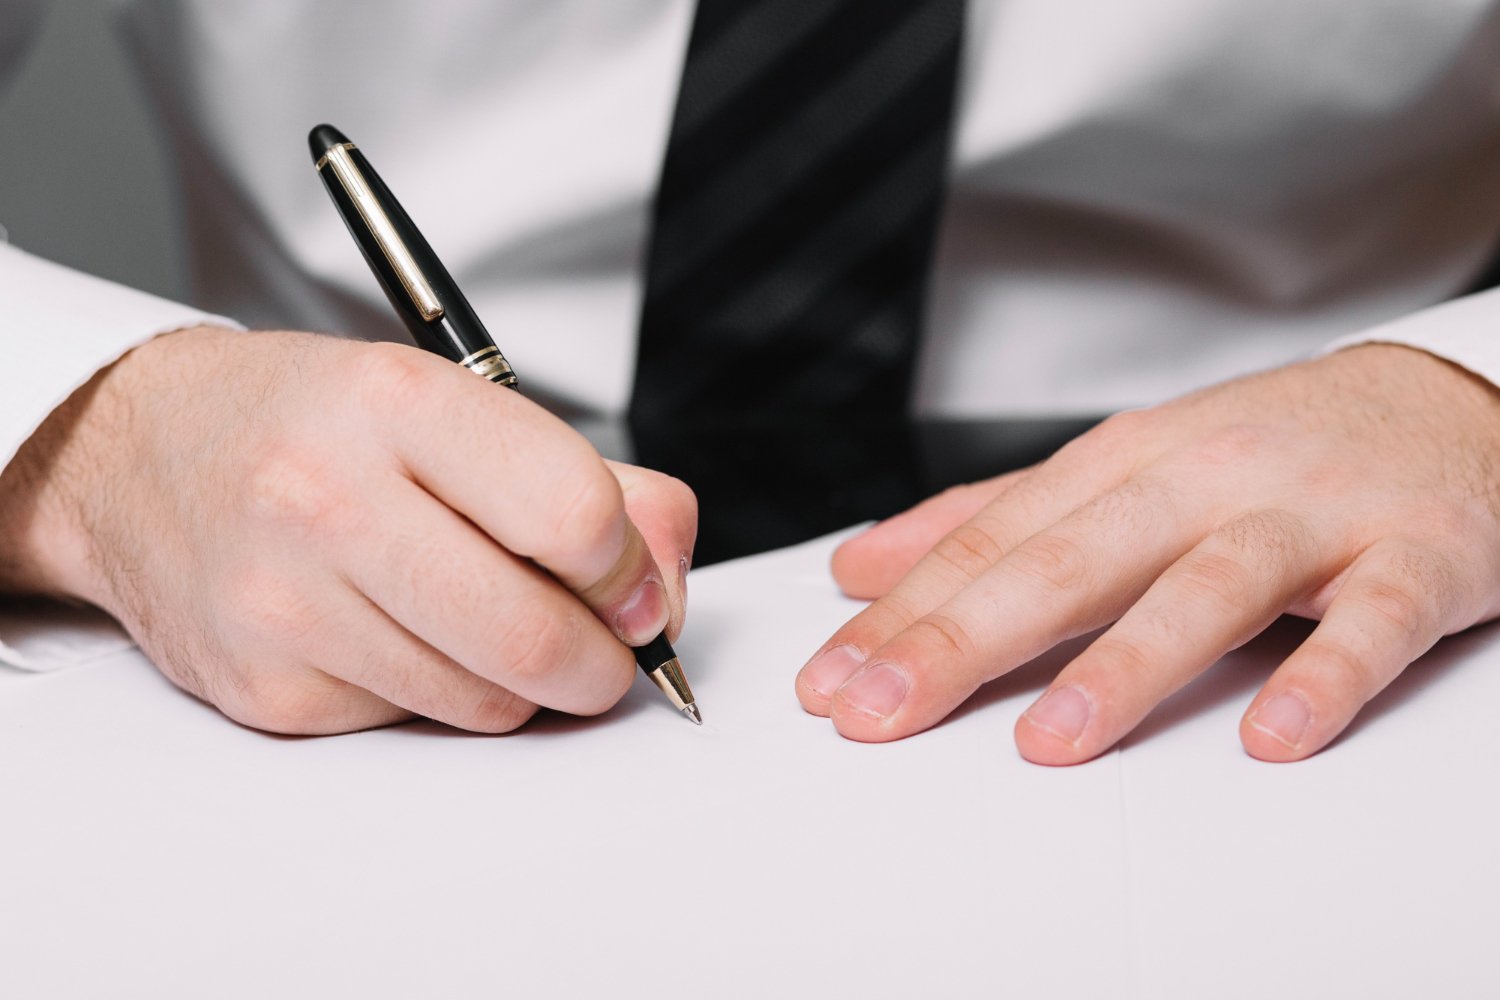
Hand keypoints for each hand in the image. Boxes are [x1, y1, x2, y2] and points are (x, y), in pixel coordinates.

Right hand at [0, 328, 695, 733]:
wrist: (139, 454)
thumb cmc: (317, 424)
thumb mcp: (456, 401)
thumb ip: (596, 481)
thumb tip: (667, 581)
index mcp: (398, 403)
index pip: (574, 513)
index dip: (631, 568)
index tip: (632, 583)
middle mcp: (327, 500)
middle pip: (536, 636)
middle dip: (603, 661)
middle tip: (602, 643)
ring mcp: (285, 605)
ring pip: (488, 702)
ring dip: (523, 682)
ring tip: (484, 617)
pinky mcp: (265, 691)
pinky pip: (414, 726)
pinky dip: (438, 695)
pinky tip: (398, 632)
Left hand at [796, 344, 1499, 762]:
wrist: (1446, 402)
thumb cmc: (1267, 446)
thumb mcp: (1117, 467)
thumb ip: (990, 519)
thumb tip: (862, 565)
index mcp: (1124, 461)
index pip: (992, 540)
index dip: (904, 613)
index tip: (831, 681)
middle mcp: (1204, 480)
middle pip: (1071, 559)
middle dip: (965, 638)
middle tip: (883, 711)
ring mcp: (1310, 517)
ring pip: (1208, 584)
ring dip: (1127, 662)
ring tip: (1050, 739)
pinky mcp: (1415, 555)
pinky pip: (1372, 622)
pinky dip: (1325, 675)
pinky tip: (1272, 733)